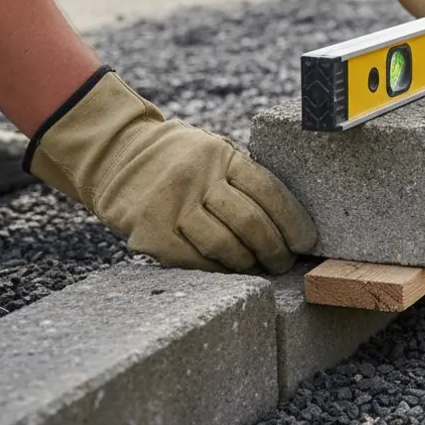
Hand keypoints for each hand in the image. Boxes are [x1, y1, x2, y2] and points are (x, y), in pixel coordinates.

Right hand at [25, 68, 317, 273]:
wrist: (117, 157)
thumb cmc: (183, 162)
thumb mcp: (215, 152)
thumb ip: (244, 178)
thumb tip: (290, 223)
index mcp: (221, 155)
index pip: (269, 190)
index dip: (293, 221)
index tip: (307, 242)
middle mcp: (197, 177)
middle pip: (249, 222)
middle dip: (275, 249)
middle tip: (284, 262)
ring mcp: (171, 205)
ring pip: (224, 245)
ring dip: (248, 263)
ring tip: (259, 268)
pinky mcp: (151, 232)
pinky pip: (195, 261)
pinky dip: (218, 270)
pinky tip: (229, 271)